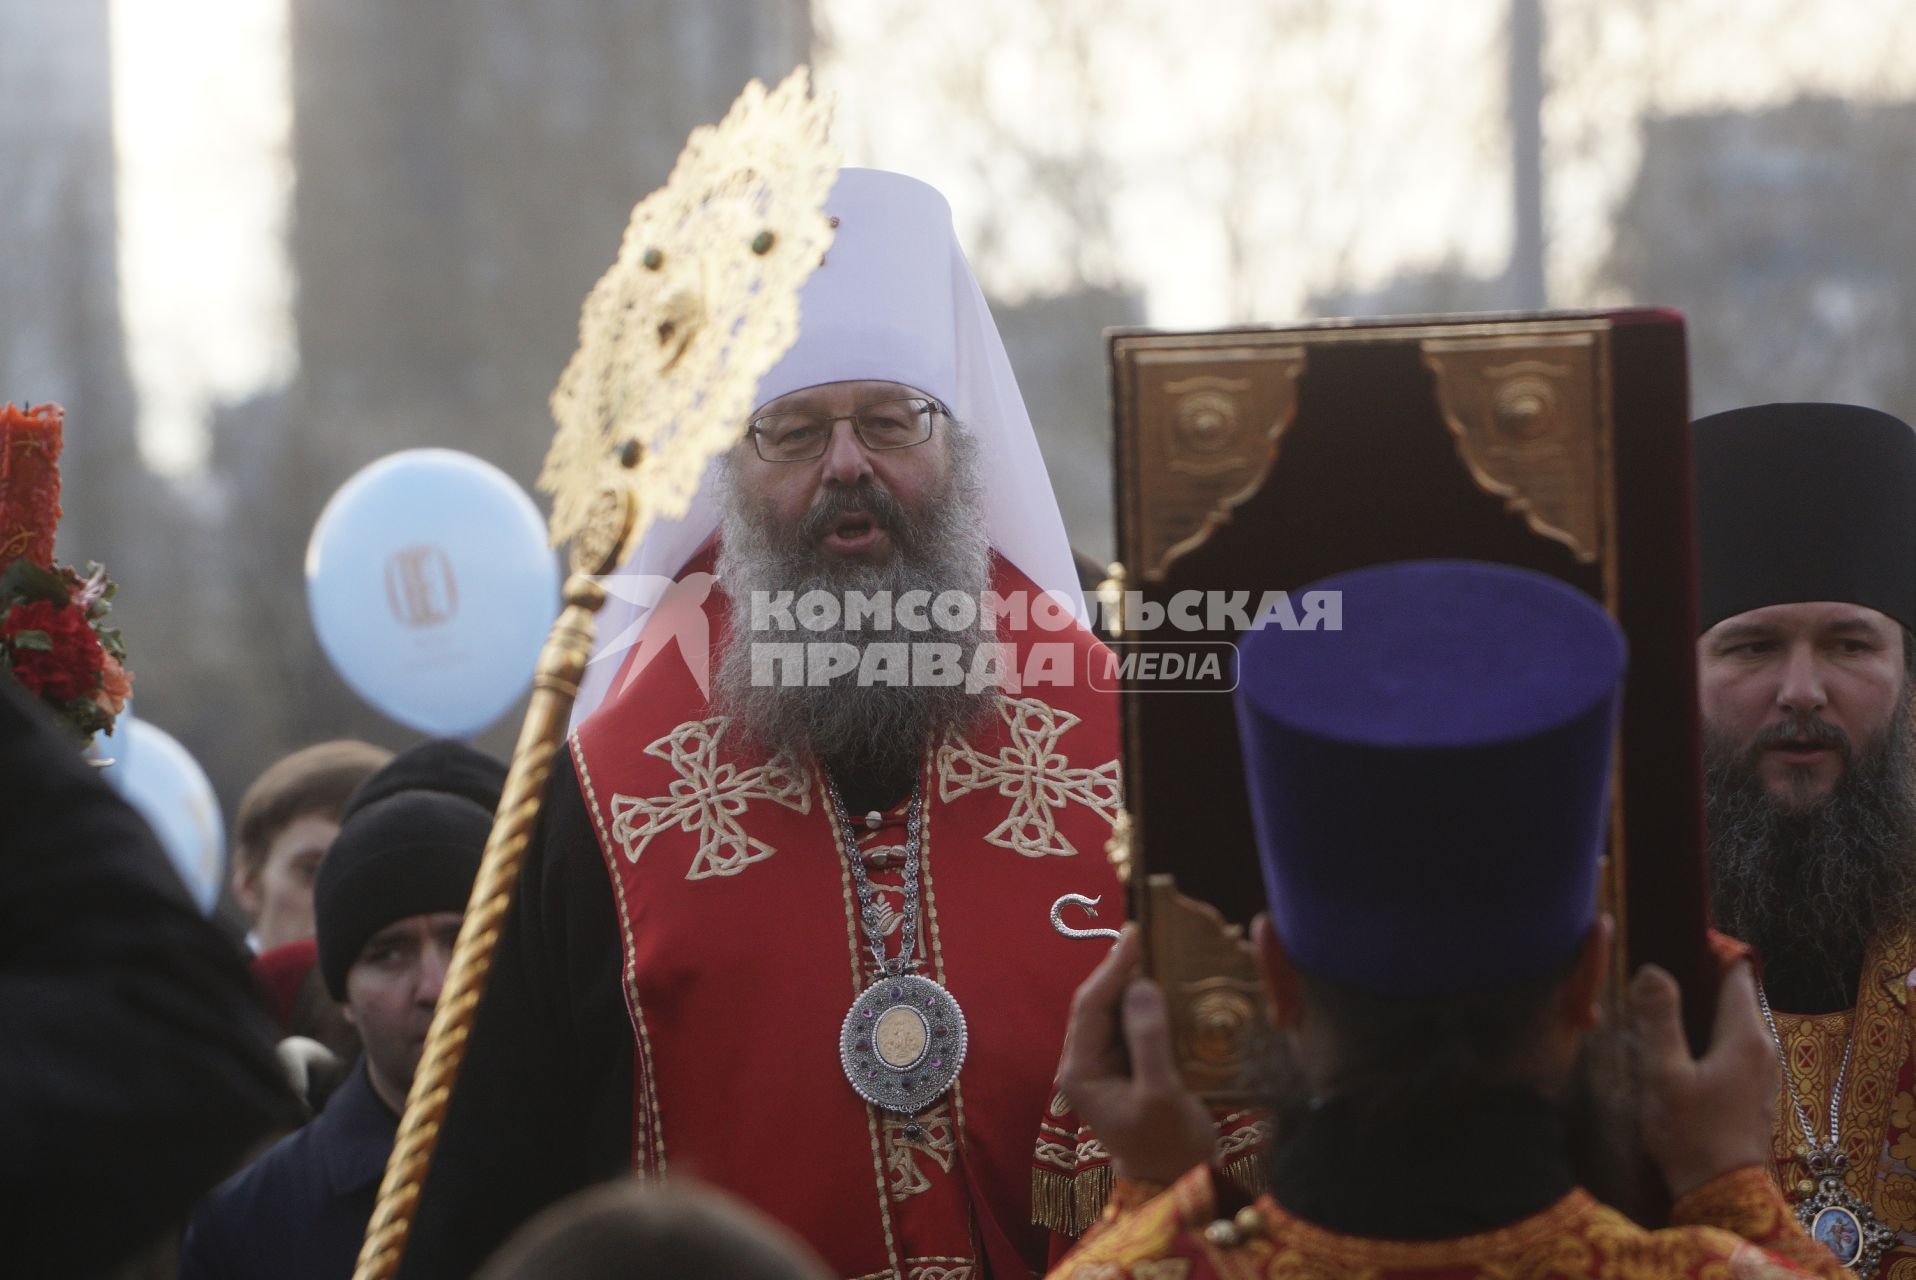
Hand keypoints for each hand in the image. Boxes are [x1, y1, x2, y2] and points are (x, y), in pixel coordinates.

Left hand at [1057, 926, 1215, 1183]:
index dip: (1111, 966)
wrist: (1175, 1184)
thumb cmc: (1167, 1146)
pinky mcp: (1127, 1065)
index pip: (1090, 1006)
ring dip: (1137, 983)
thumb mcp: (1161, 1095)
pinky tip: (1169, 986)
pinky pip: (1134, 1023)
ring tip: (1162, 952)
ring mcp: (1105, 1064)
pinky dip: (1149, 1002)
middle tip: (1153, 936)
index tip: (1135, 934)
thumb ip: (1149, 1040)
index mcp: (1080, 1071)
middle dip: (1123, 969)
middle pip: (1099, 1002)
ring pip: (1117, 1010)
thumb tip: (1141, 986)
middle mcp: (1085, 1063)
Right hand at [1628, 960, 1779, 1198]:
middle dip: (1699, 976)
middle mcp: (1763, 1046)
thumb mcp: (1664, 1073)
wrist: (1722, 1193)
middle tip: (1654, 971)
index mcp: (1745, 1035)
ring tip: (1657, 1005)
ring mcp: (1762, 1070)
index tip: (1671, 940)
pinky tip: (1676, 1045)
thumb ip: (1659, 1018)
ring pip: (1733, 1019)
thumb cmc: (1691, 1134)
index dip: (1708, 949)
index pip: (1737, 970)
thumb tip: (1652, 970)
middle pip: (1736, 992)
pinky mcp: (1753, 1089)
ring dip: (1701, 1007)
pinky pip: (1733, 1043)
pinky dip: (1708, 1032)